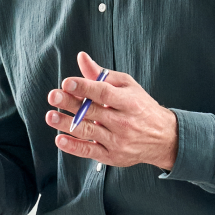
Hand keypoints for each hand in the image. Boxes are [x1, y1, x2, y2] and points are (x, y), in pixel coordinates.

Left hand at [46, 52, 178, 169]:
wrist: (163, 138)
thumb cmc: (141, 107)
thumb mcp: (127, 87)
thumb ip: (102, 75)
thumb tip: (82, 57)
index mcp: (129, 102)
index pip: (104, 93)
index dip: (85, 87)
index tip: (67, 82)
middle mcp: (124, 122)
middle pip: (93, 111)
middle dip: (71, 103)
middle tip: (53, 96)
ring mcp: (118, 141)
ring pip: (89, 131)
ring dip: (67, 124)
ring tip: (50, 116)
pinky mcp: (112, 156)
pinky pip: (90, 151)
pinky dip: (74, 147)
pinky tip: (60, 139)